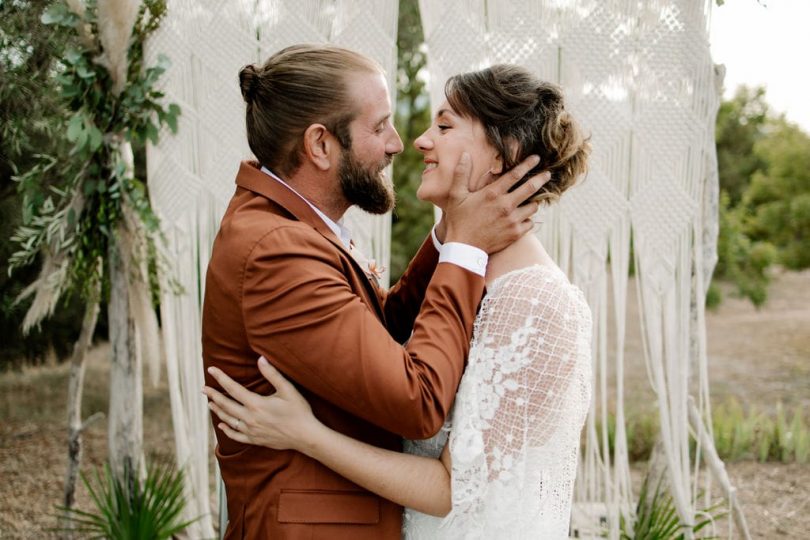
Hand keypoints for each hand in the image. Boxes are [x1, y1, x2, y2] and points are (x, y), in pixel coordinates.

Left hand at [203, 357, 318, 451]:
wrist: (305, 436)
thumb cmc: (299, 411)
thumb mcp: (288, 390)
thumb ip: (272, 374)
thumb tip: (260, 359)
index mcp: (256, 404)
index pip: (232, 388)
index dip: (220, 378)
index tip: (211, 369)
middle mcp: (250, 418)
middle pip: (225, 405)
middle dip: (213, 395)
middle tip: (203, 388)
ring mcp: (251, 431)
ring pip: (228, 420)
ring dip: (217, 410)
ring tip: (210, 403)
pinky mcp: (255, 440)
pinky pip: (236, 435)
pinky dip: (227, 430)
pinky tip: (221, 425)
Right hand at [443, 153, 550, 253]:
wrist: (464, 248)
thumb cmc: (459, 220)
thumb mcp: (456, 195)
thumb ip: (461, 174)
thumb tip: (464, 154)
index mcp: (493, 193)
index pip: (515, 174)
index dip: (528, 164)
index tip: (536, 158)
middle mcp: (505, 206)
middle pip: (531, 188)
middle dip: (541, 179)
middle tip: (548, 174)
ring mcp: (512, 220)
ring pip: (533, 206)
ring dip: (535, 201)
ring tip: (533, 199)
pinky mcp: (515, 233)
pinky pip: (530, 223)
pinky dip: (529, 219)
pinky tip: (524, 217)